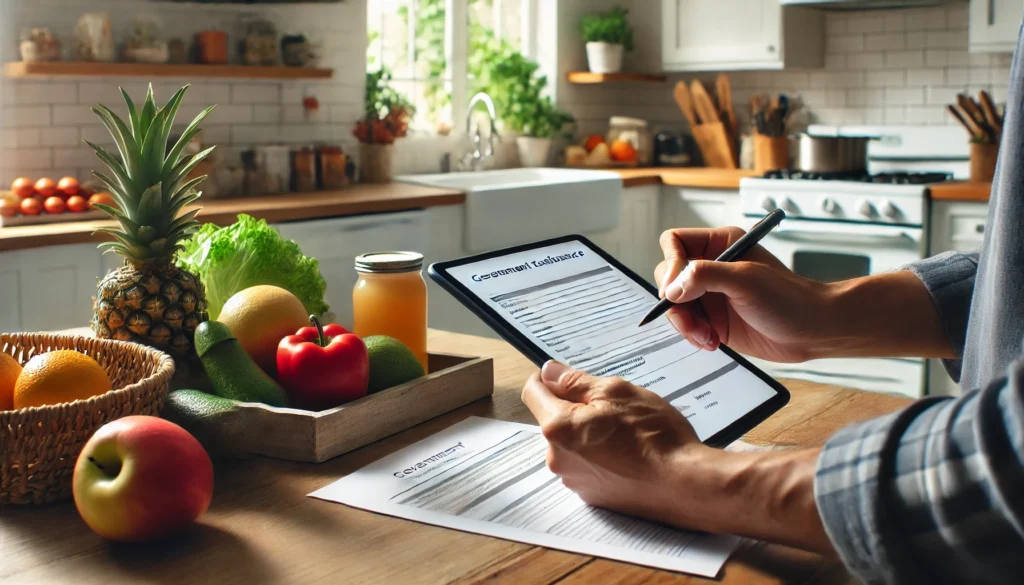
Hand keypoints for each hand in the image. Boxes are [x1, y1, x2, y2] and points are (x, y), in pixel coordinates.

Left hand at [521, 361, 834, 552]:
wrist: (684, 484)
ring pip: (573, 442)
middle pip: (554, 419)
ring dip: (589, 432)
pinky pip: (588, 464)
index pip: (533, 392)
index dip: (546, 377)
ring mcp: (575, 480)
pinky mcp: (593, 496)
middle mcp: (558, 459)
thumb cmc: (655, 437)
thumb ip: (576, 381)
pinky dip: (601, 454)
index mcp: (558, 428)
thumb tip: (550, 372)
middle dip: (575, 407)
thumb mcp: (617, 392)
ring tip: (626, 431)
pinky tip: (629, 453)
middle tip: (611, 405)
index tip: (561, 374)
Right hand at [655, 226, 831, 361]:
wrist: (812, 331)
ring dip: (685, 324)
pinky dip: (693, 336)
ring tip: (707, 336)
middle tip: (690, 320)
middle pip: (668, 278)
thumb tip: (672, 288)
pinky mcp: (713, 320)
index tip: (675, 290)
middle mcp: (711, 267)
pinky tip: (713, 341)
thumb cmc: (790, 299)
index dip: (670, 265)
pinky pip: (686, 326)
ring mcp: (710, 295)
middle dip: (676, 303)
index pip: (674, 243)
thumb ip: (705, 276)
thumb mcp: (746, 280)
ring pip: (674, 305)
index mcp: (720, 245)